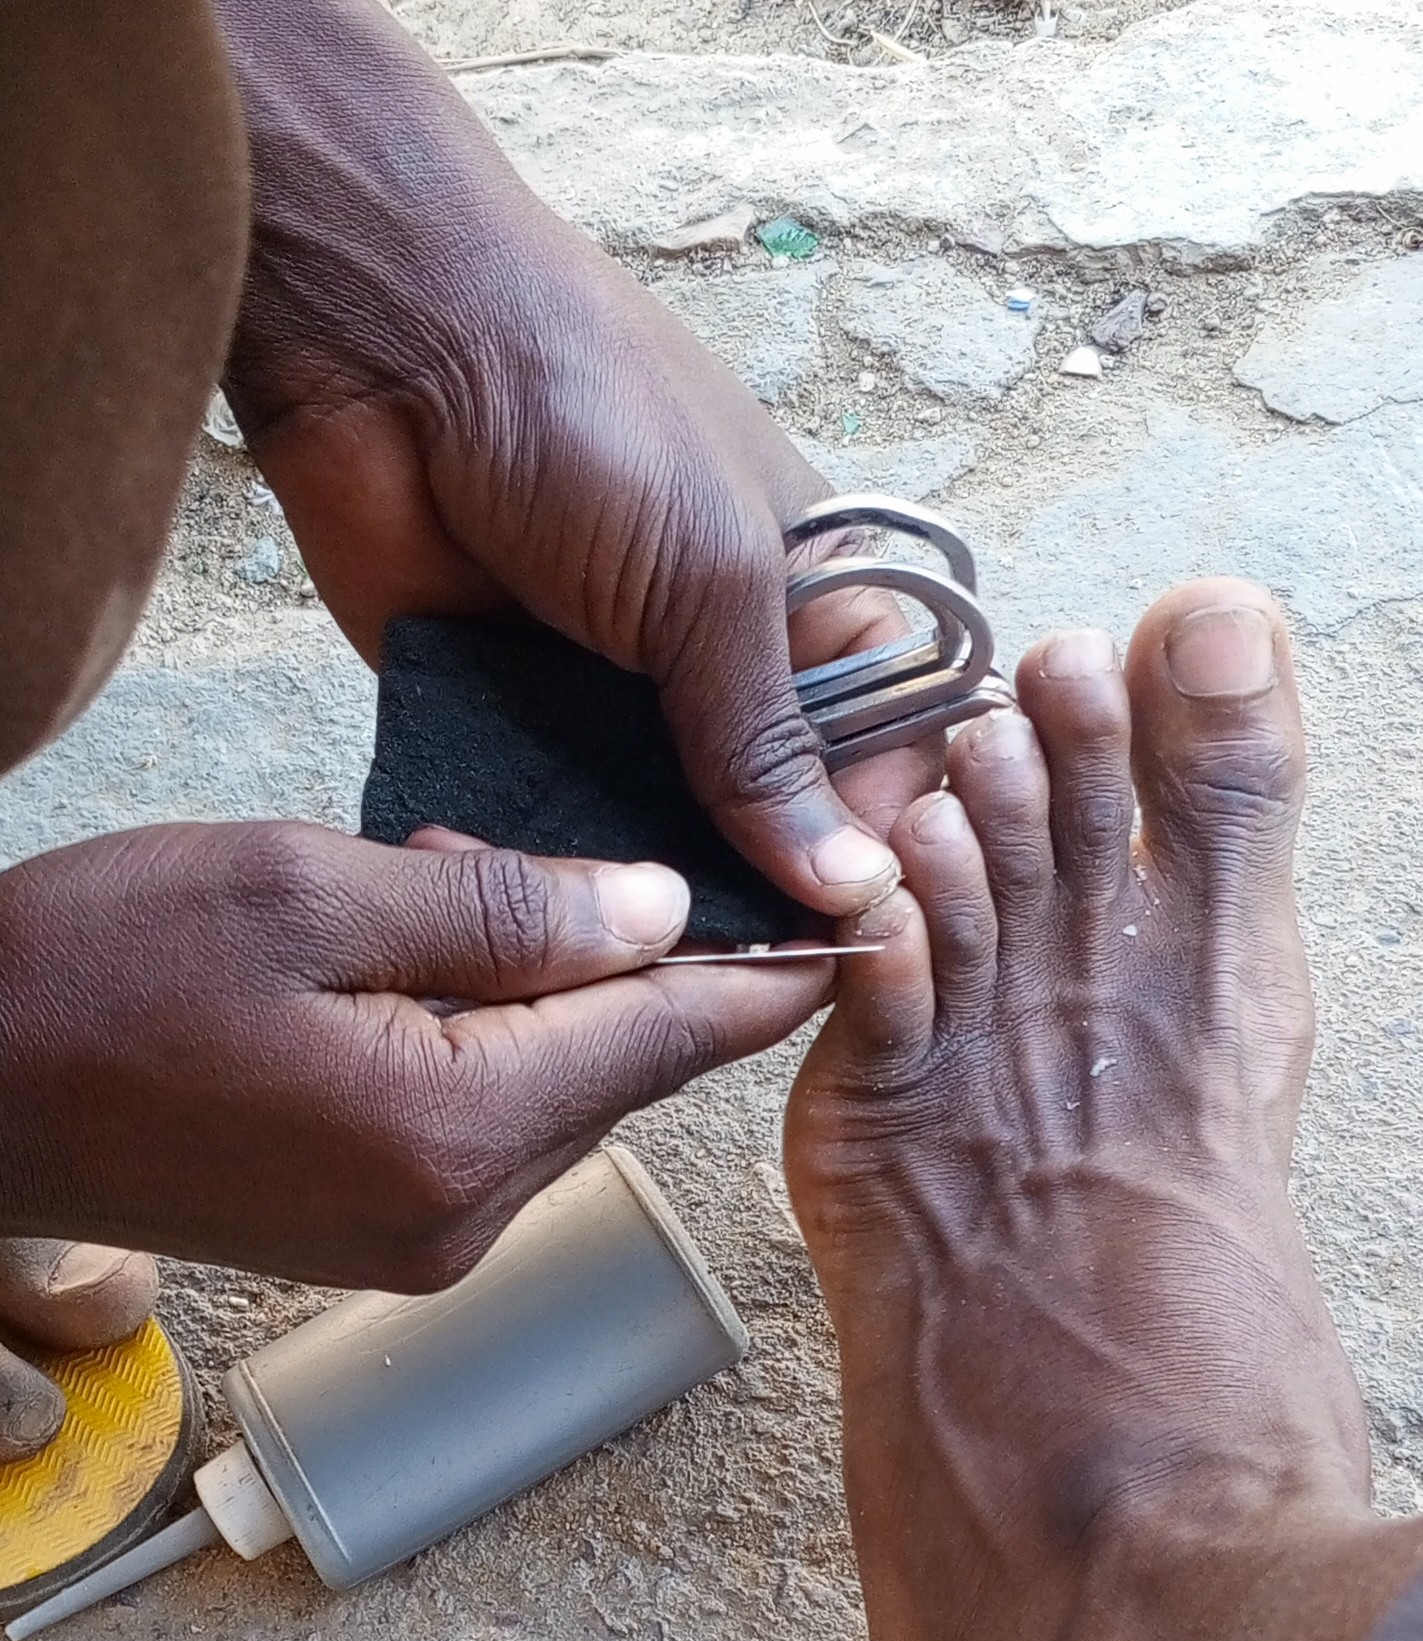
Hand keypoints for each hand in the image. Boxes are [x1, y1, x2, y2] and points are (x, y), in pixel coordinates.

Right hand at [0, 824, 824, 1288]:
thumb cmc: (104, 973)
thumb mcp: (313, 893)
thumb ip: (505, 909)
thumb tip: (658, 912)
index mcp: (456, 1130)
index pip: (667, 1040)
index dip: (768, 974)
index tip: (864, 928)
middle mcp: (460, 1216)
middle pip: (618, 1071)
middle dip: (612, 954)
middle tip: (516, 850)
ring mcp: (417, 1242)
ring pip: (554, 1095)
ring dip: (537, 992)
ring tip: (428, 891)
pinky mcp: (375, 1238)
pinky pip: (486, 1125)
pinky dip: (485, 1042)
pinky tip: (407, 965)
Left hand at [216, 0, 935, 909]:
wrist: (385, 346)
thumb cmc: (587, 415)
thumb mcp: (713, 581)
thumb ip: (769, 744)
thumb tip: (855, 888)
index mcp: (809, 602)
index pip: (880, 755)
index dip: (874, 841)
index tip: (855, 930)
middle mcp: (718, 664)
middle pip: (767, 820)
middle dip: (757, 891)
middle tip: (738, 965)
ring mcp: (613, 702)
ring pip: (655, 841)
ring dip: (647, 894)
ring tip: (638, 958)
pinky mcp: (509, 726)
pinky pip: (545, 830)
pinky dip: (546, 870)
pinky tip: (544, 918)